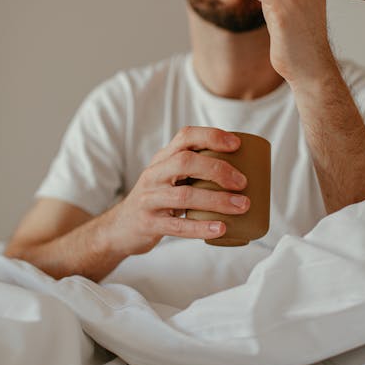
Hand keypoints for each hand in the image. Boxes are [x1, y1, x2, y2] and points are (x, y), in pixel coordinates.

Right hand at [107, 126, 249, 255]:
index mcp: (162, 159)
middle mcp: (154, 174)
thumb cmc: (157, 199)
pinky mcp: (149, 223)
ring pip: (184, 196)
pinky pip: (177, 226)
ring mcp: (149, 199)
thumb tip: (243, 169)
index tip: (236, 145)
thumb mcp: (169, 177)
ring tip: (242, 206)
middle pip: (185, 162)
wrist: (121, 228)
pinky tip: (222, 228)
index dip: (211, 136)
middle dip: (217, 169)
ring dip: (217, 200)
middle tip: (243, 183)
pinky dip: (202, 227)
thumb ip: (194, 169)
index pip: (185, 137)